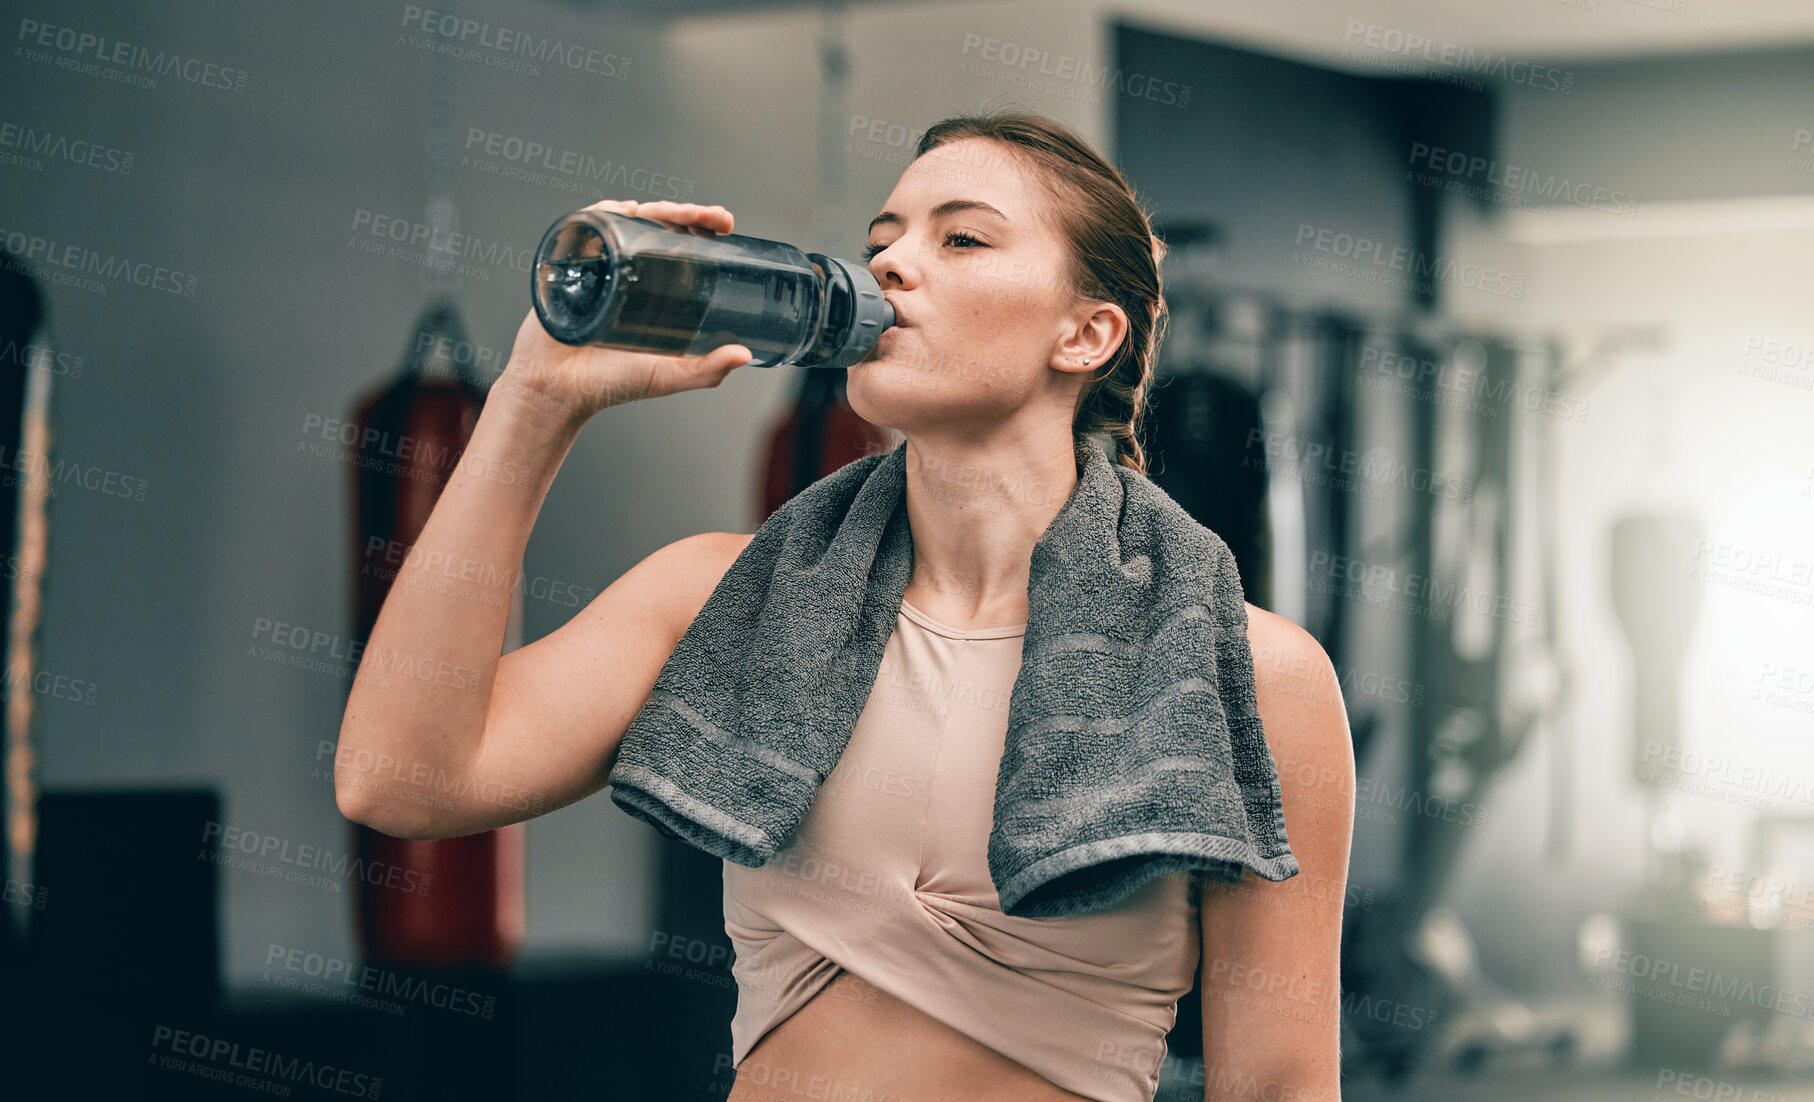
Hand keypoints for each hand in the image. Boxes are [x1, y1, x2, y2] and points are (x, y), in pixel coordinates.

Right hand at [500, 199, 752, 422]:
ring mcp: (601, 266)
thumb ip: (707, 370)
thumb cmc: (611, 384)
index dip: (704, 229)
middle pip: (660, 228)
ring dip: (655, 209)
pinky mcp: (571, 265)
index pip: (684, 247)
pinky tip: (625, 210)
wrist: (558, 391)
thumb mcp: (668, 375)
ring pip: (629, 223)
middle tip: (711, 217)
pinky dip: (605, 213)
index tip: (725, 224)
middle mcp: (630, 272)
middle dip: (687, 213)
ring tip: (676, 211)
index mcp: (655, 290)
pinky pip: (587, 229)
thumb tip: (745, 354)